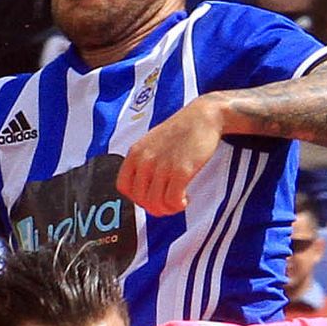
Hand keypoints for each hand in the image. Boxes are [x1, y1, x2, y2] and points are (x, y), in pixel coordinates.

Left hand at [118, 94, 224, 214]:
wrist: (202, 117)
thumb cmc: (179, 131)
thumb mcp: (151, 143)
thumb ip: (143, 164)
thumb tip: (144, 192)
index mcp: (135, 153)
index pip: (123, 187)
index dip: (137, 197)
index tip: (150, 197)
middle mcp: (145, 160)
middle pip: (141, 200)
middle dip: (155, 207)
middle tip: (168, 203)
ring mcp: (163, 165)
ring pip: (156, 204)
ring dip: (168, 209)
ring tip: (178, 201)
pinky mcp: (181, 170)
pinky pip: (173, 201)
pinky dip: (178, 205)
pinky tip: (186, 199)